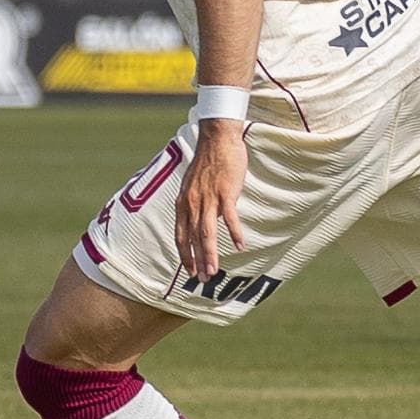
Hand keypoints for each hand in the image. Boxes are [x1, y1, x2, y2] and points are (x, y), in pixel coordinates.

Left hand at [174, 122, 247, 279]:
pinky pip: (229, 218)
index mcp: (183, 203)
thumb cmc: (208, 160)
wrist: (217, 138)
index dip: (184, 255)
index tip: (188, 271)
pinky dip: (234, 232)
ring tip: (213, 271)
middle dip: (197, 262)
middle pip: (192, 239)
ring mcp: (209, 199)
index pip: (180, 235)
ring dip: (210, 255)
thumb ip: (194, 202)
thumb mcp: (193, 183)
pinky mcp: (225, 193)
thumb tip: (199, 217)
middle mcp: (192, 204)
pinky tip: (239, 245)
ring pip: (207, 233)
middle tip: (202, 280)